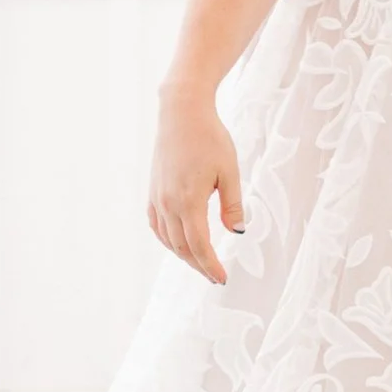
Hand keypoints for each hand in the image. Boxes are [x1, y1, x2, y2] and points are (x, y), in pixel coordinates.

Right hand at [149, 84, 244, 283]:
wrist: (181, 113)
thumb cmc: (210, 138)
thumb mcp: (230, 171)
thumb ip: (233, 204)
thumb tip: (238, 232)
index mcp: (189, 201)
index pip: (199, 245)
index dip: (211, 266)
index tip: (222, 279)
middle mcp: (168, 203)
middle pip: (182, 247)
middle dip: (199, 265)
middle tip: (215, 276)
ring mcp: (157, 197)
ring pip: (167, 239)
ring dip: (183, 255)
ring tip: (200, 262)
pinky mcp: (153, 190)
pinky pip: (157, 224)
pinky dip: (167, 239)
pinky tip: (177, 242)